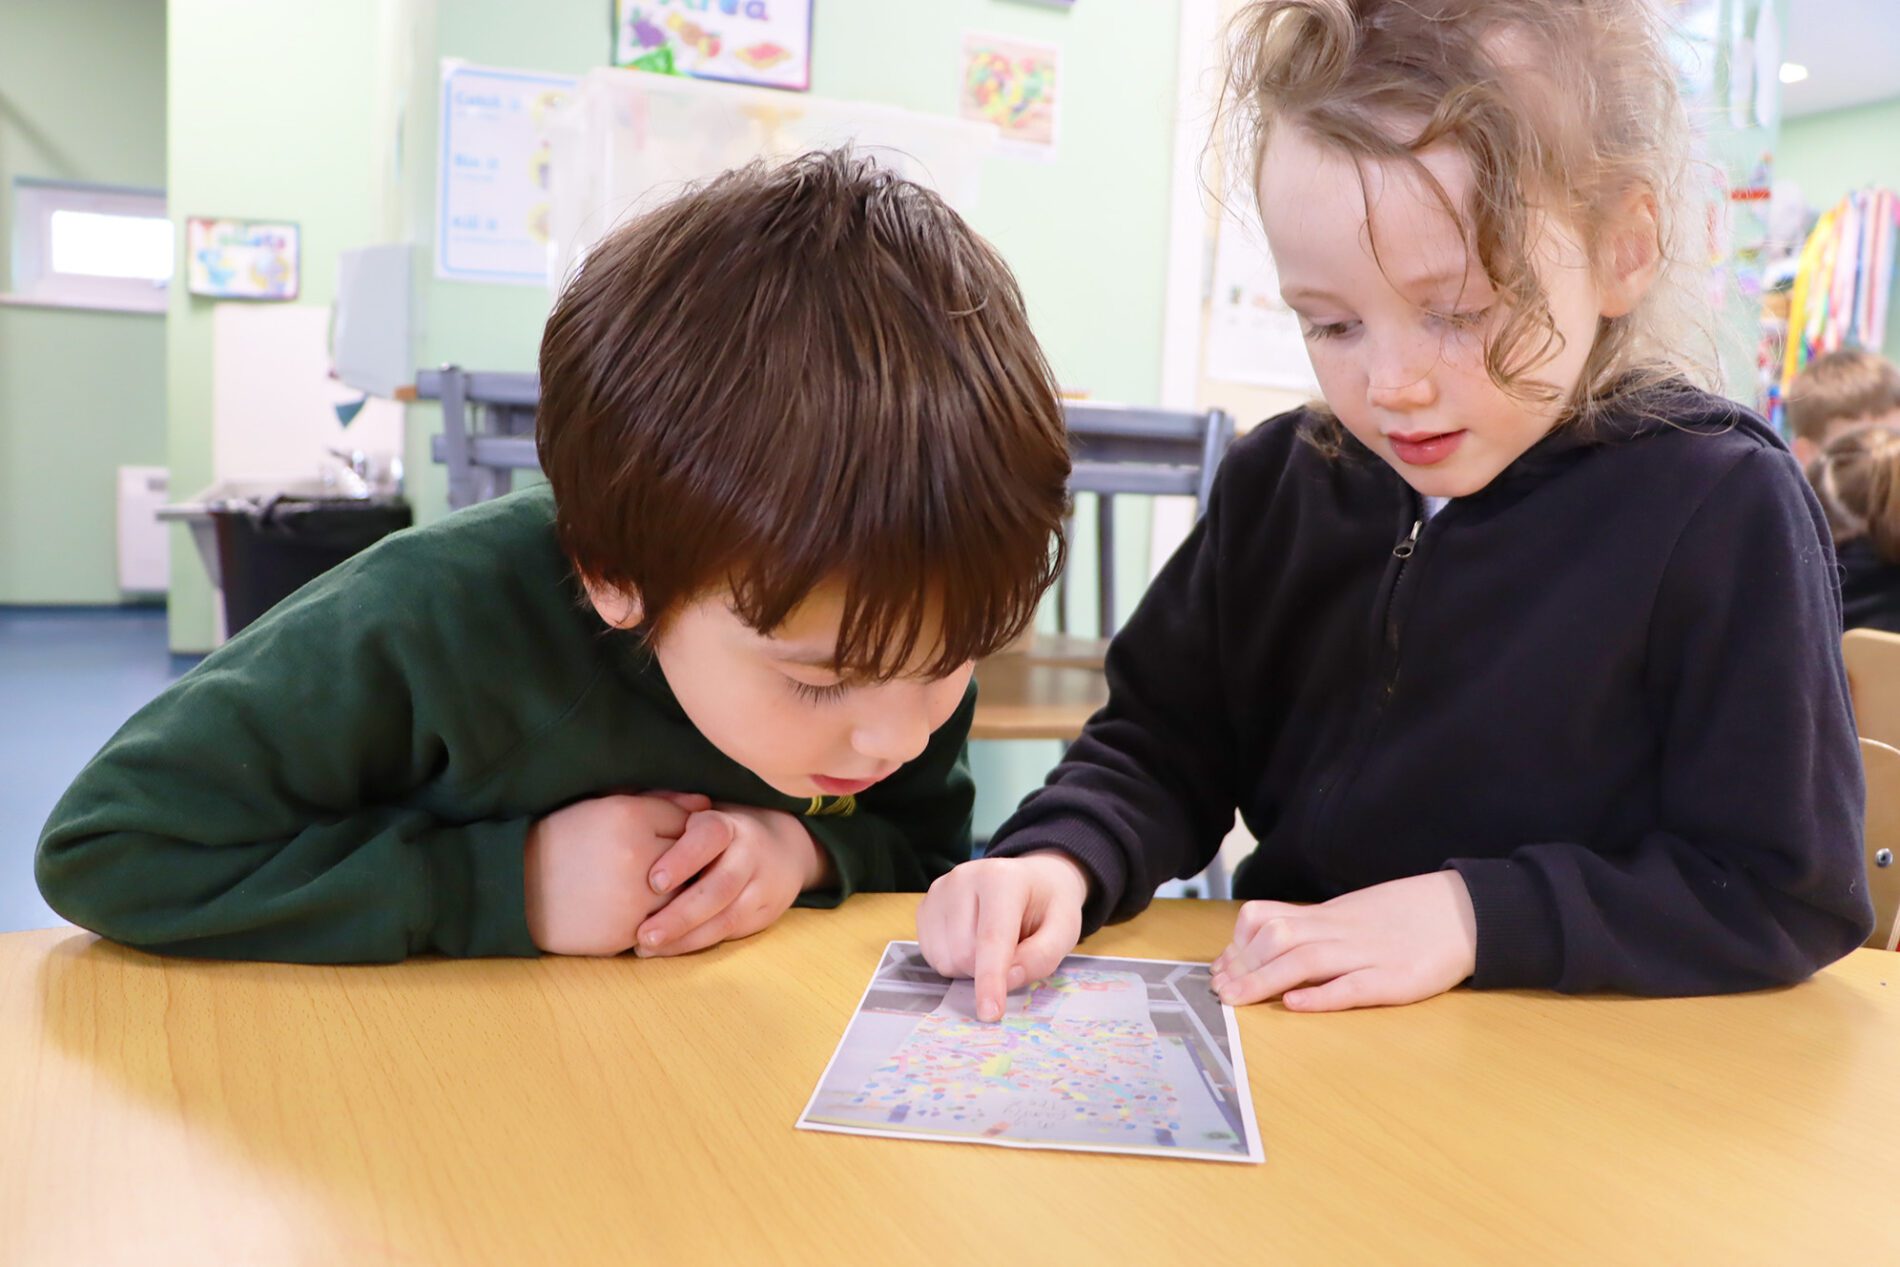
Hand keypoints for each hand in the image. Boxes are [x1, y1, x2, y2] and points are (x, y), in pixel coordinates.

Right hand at [523, 791, 710, 954]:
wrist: (515, 887)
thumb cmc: (562, 840)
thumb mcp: (603, 807)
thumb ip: (657, 801)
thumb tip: (706, 804)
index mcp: (629, 815)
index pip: (688, 822)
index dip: (680, 833)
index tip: (668, 839)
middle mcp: (636, 855)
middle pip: (692, 860)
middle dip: (685, 864)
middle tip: (668, 868)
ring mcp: (633, 898)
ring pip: (682, 896)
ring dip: (675, 894)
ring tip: (650, 889)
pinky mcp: (625, 932)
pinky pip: (661, 926)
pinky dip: (654, 919)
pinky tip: (633, 910)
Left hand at [632, 804, 829, 956]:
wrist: (781, 849)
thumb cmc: (714, 833)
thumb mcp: (697, 814)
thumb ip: (667, 811)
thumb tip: (619, 801)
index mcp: (729, 824)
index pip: (710, 837)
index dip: (684, 859)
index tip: (654, 881)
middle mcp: (750, 853)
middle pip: (720, 887)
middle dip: (680, 914)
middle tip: (643, 932)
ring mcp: (762, 884)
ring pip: (726, 916)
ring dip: (685, 936)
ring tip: (645, 946)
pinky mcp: (764, 912)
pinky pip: (729, 933)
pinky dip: (695, 944)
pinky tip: (665, 950)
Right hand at [914, 850, 1089, 1022]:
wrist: (1029, 881)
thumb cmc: (1047, 906)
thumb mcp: (1064, 929)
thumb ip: (1041, 957)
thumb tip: (1007, 981)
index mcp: (1002, 879)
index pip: (992, 938)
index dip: (991, 980)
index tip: (990, 1013)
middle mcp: (962, 878)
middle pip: (965, 953)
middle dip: (988, 971)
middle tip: (1012, 952)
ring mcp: (938, 891)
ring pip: (946, 959)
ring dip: (970, 968)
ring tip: (992, 945)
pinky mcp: (925, 907)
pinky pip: (932, 957)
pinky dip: (954, 962)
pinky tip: (971, 942)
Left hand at [1210, 872, 1477, 1011]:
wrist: (1465, 911)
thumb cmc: (1405, 916)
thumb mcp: (1352, 913)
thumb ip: (1315, 928)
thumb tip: (1268, 946)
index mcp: (1329, 916)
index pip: (1269, 920)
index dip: (1237, 945)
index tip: (1218, 969)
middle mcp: (1342, 932)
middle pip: (1279, 939)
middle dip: (1243, 966)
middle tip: (1219, 991)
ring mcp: (1370, 955)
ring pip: (1307, 960)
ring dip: (1266, 980)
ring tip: (1239, 1000)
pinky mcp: (1397, 979)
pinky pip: (1355, 986)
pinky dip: (1323, 995)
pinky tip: (1296, 1003)